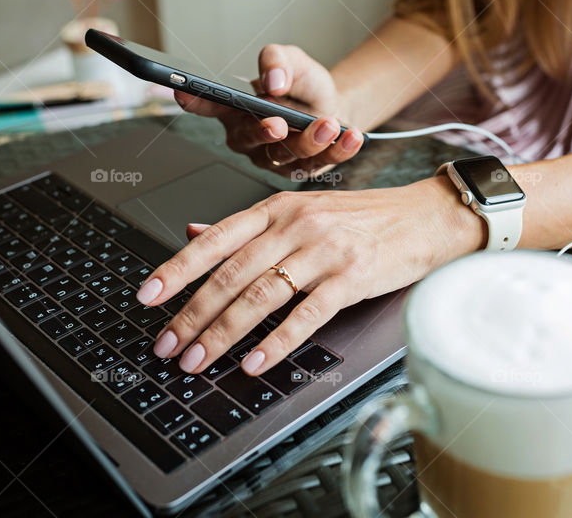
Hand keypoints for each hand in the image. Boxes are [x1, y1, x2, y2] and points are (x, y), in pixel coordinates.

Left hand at [133, 176, 484, 376]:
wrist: (424, 216)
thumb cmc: (362, 218)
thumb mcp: (301, 211)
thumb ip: (247, 227)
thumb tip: (192, 231)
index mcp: (276, 208)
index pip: (215, 239)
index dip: (176, 269)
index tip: (147, 297)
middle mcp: (295, 226)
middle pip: (230, 274)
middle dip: (191, 314)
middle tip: (166, 345)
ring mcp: (323, 251)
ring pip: (260, 296)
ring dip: (222, 334)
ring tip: (197, 361)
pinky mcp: (351, 278)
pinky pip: (306, 315)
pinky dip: (276, 342)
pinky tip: (253, 363)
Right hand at [174, 44, 364, 175]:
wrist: (334, 106)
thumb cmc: (302, 86)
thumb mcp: (291, 60)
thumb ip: (278, 61)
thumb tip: (273, 80)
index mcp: (235, 109)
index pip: (208, 104)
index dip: (193, 100)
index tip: (183, 92)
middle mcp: (248, 138)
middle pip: (249, 139)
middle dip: (264, 132)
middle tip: (277, 124)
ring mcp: (273, 158)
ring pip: (287, 155)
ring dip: (310, 140)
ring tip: (329, 123)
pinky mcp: (300, 171)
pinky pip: (319, 164)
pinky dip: (338, 150)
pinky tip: (351, 136)